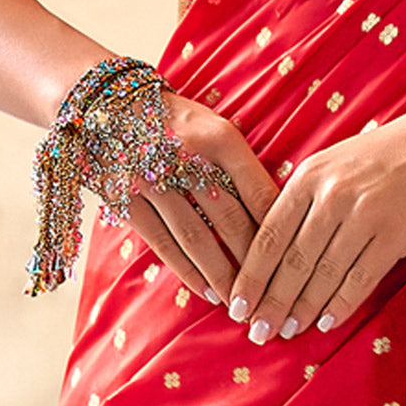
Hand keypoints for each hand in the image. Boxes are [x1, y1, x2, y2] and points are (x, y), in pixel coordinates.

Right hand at [125, 92, 278, 305]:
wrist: (112, 104)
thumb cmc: (179, 121)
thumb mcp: (215, 128)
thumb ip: (241, 166)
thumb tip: (278, 212)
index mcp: (220, 138)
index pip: (257, 191)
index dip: (277, 228)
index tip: (294, 258)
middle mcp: (188, 158)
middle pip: (230, 219)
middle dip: (253, 261)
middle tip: (273, 293)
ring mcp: (154, 180)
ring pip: (197, 238)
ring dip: (222, 275)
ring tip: (242, 301)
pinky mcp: (127, 200)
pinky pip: (163, 243)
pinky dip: (188, 271)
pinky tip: (207, 290)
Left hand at [229, 100, 405, 342]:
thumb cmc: (379, 157)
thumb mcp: (332, 164)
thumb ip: (301, 200)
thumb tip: (269, 252)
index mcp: (310, 176)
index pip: (269, 235)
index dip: (251, 276)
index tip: (236, 306)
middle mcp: (332, 196)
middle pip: (292, 261)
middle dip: (271, 302)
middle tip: (256, 331)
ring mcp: (364, 215)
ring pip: (323, 275)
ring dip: (302, 309)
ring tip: (288, 331)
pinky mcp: (393, 235)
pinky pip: (359, 279)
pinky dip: (340, 305)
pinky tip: (326, 322)